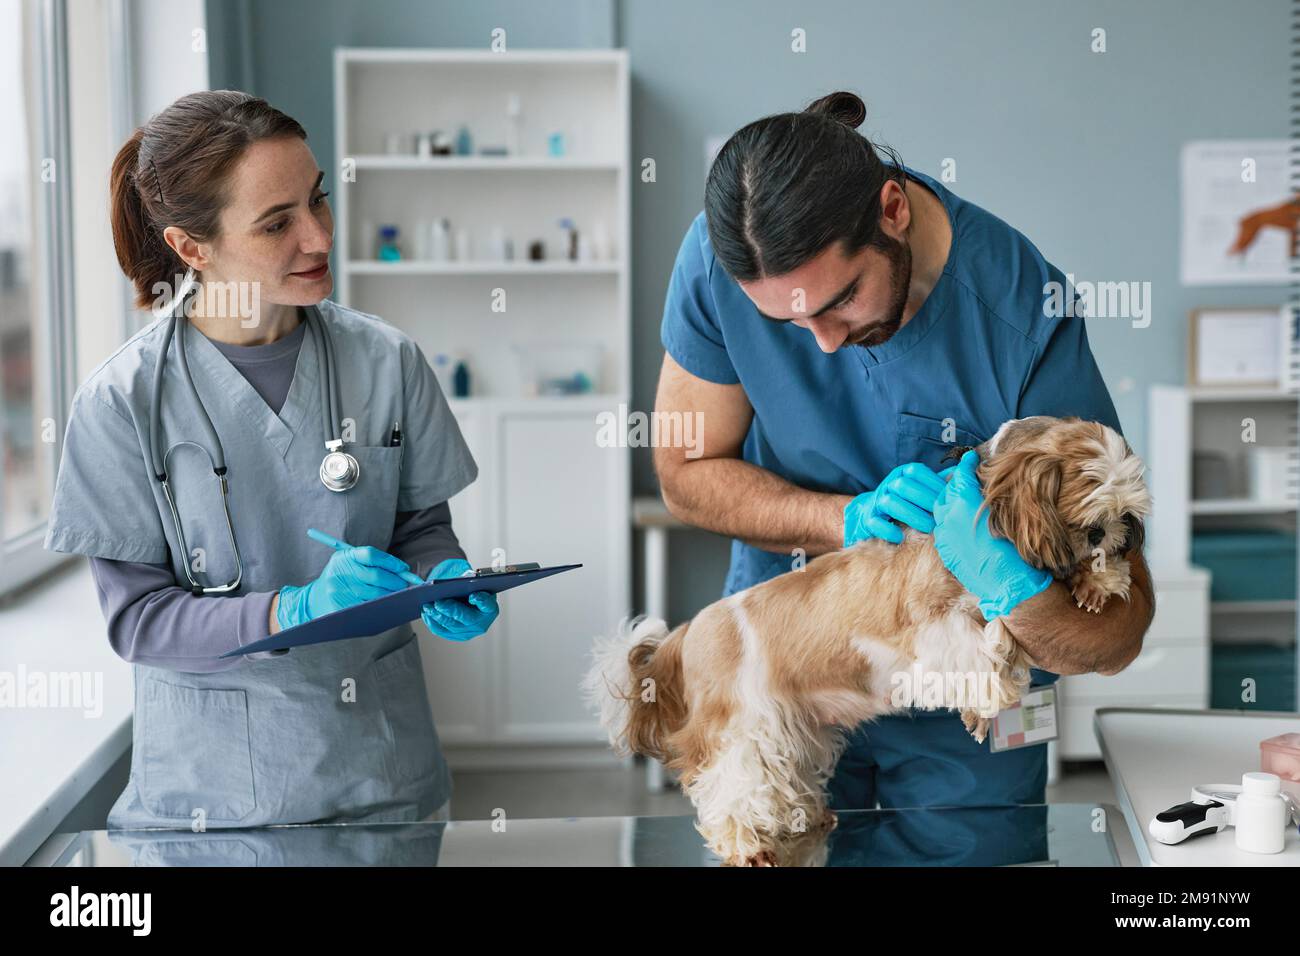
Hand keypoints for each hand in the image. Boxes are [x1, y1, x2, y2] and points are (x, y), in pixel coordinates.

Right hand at [277, 546, 415, 629]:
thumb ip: (373, 562)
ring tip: (398, 593)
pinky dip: (381, 606)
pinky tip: (387, 604)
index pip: (370, 555)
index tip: (403, 568)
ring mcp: (339, 591)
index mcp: (344, 557)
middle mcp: (340, 573)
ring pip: (374, 594)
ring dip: (391, 594)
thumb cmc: (341, 577)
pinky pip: (368, 607)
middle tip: (405, 584)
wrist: (314, 599)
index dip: (390, 561)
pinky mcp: (341, 607)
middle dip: (395, 580)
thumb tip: (402, 570)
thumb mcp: (349, 562)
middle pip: (375, 576)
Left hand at [421, 558, 499, 641]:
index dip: (481, 601)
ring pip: (451, 626)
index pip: (487, 605)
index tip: (473, 596)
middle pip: (466, 618)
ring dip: (438, 616)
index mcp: (489, 608)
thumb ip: (471, 581)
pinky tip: (426, 613)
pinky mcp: (455, 636)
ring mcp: (468, 632)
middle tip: (438, 602)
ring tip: (428, 606)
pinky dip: (432, 622)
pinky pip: (441, 631)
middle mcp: (481, 623)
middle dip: (450, 610)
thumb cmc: (471, 591)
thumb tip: (462, 579)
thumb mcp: (474, 584)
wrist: (468, 603)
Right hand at [843, 461, 946, 545]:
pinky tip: (901, 537)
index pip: (916, 471)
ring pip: (890, 503)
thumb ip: (938, 482)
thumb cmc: (904, 502)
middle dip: (924, 500)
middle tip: (941, 515)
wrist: (870, 514)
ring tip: (928, 528)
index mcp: (901, 474)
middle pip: (903, 486)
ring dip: (911, 515)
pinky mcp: (867, 519)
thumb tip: (964, 468)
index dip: (932, 482)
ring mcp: (876, 502)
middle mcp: (887, 485)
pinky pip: (875, 522)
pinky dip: (888, 530)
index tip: (948, 497)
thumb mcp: (919, 489)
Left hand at [931, 450, 1051, 620]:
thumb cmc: (1015, 547)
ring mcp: (944, 533)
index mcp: (965, 503)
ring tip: (962, 501)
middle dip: (956, 484)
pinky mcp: (944, 548)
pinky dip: (949, 522)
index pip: (960, 476)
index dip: (965, 465)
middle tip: (966, 480)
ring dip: (949, 503)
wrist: (1009, 581)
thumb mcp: (1003, 514)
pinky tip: (960, 523)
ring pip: (940, 510)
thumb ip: (985, 499)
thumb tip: (982, 488)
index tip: (969, 457)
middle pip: (946, 491)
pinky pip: (942, 528)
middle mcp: (949, 516)